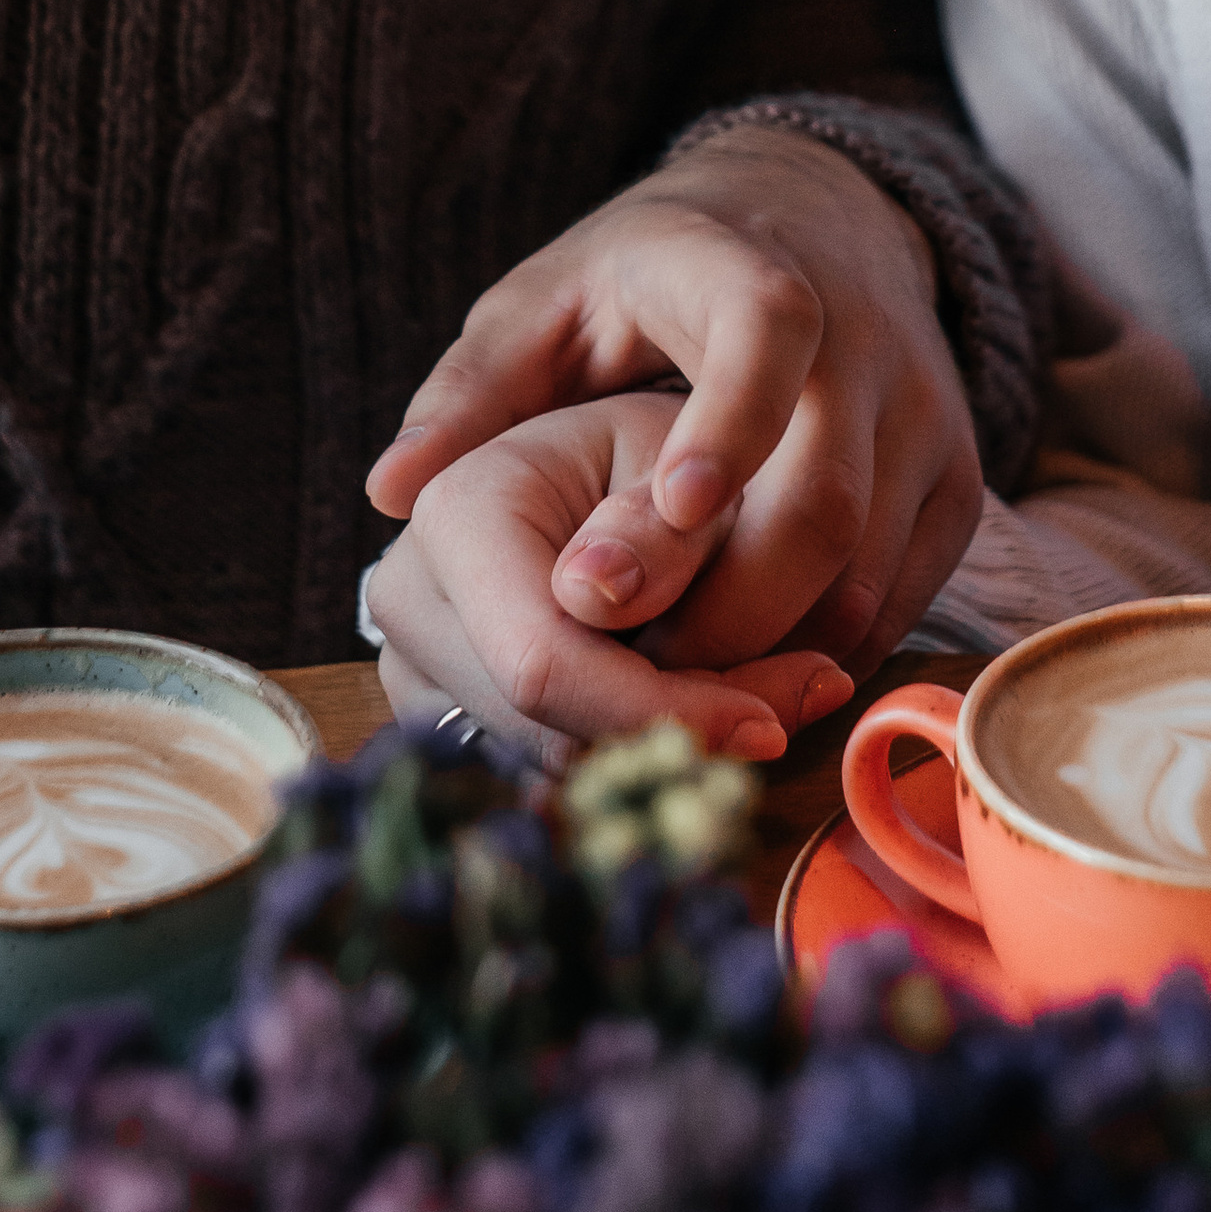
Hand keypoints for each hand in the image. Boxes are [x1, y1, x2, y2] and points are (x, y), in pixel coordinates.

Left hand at [368, 127, 982, 674]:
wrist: (815, 224)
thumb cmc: (650, 277)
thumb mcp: (552, 298)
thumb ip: (475, 388)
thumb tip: (389, 489)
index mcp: (753, 274)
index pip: (768, 337)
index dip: (726, 431)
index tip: (667, 513)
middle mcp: (864, 344)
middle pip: (823, 501)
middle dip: (723, 610)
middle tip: (627, 670)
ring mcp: (925, 418)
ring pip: (868, 572)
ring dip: (769, 651)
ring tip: (671, 690)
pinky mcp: (955, 485)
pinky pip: (902, 598)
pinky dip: (823, 655)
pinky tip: (745, 674)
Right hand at [368, 392, 858, 772]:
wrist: (624, 458)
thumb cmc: (666, 443)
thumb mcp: (692, 454)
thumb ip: (659, 524)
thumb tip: (597, 596)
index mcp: (459, 511)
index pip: (545, 661)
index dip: (660, 711)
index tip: (769, 726)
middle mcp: (412, 594)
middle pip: (548, 730)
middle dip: (678, 735)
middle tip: (798, 704)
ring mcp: (416, 662)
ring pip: (552, 764)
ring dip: (665, 748)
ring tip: (766, 694)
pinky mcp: (446, 710)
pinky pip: (546, 767)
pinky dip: (633, 752)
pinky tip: (704, 705)